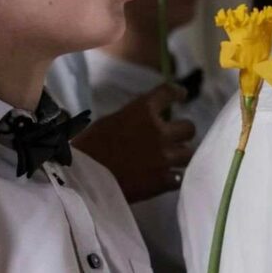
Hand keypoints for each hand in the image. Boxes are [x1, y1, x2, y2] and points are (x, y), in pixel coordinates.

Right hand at [74, 83, 194, 201]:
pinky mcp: (163, 180)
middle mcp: (159, 131)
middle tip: (176, 137)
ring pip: (189, 153)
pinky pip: (179, 176)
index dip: (178, 93)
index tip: (182, 94)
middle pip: (189, 127)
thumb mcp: (110, 121)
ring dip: (180, 155)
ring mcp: (164, 157)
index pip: (168, 92)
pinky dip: (173, 177)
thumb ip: (134, 118)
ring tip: (172, 159)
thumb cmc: (89, 147)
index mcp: (143, 111)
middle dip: (182, 132)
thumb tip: (146, 119)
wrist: (82, 179)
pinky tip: (167, 178)